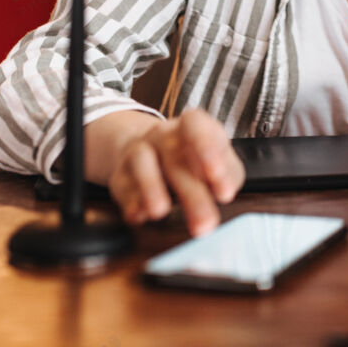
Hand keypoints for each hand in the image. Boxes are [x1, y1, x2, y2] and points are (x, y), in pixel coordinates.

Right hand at [104, 109, 244, 234]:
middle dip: (191, 193)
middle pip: (175, 157)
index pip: (195, 125)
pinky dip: (129, 201)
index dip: (206, 147)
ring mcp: (139, 151)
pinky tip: (139, 215)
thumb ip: (227, 174)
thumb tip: (224, 191)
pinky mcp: (121, 175)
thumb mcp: (220, 162)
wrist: (151, 150)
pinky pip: (122, 185)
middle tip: (204, 222)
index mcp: (192, 127)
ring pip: (141, 162)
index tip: (217, 176)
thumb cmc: (195, 159)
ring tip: (160, 211)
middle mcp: (163, 135)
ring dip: (151, 187)